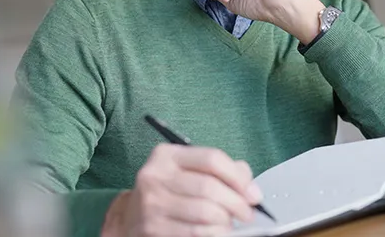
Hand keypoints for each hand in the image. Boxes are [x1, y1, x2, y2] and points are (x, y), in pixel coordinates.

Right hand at [101, 144, 261, 236]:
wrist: (132, 219)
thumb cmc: (169, 193)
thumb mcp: (188, 172)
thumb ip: (221, 171)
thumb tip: (249, 186)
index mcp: (166, 156)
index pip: (211, 159)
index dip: (238, 177)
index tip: (253, 194)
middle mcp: (155, 176)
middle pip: (209, 187)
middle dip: (236, 203)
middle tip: (247, 213)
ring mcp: (152, 204)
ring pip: (205, 212)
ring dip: (226, 222)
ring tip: (229, 223)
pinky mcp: (153, 229)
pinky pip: (195, 232)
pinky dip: (214, 234)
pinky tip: (217, 232)